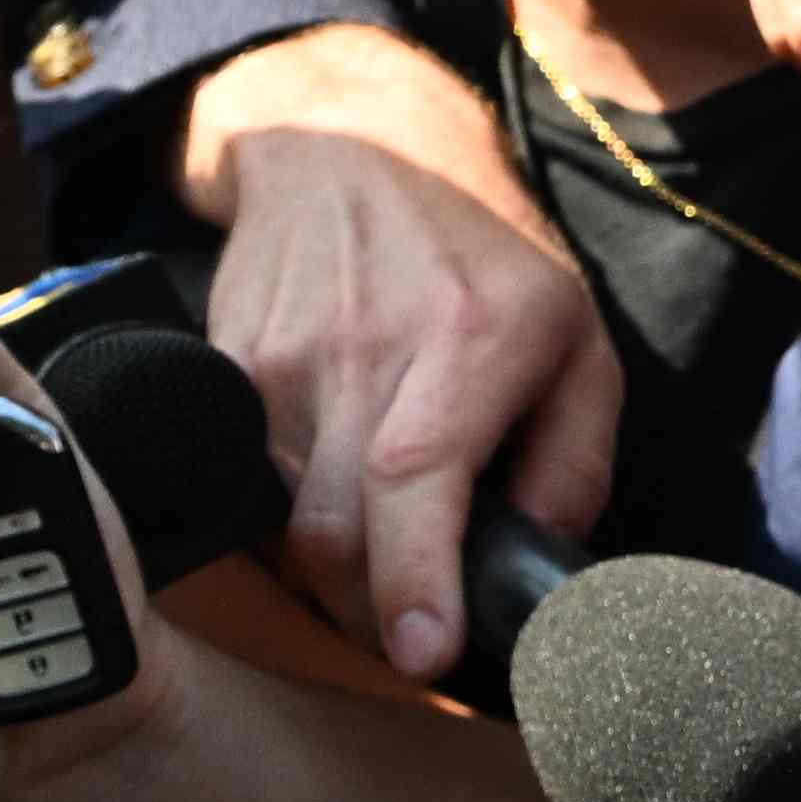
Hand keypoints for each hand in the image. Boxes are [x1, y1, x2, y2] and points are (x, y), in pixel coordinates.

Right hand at [183, 23, 622, 679]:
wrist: (350, 148)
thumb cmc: (481, 256)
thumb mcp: (577, 338)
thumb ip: (575, 458)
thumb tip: (540, 557)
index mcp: (467, 338)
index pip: (413, 478)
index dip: (413, 580)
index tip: (422, 653)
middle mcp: (362, 348)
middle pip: (334, 531)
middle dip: (373, 613)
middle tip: (418, 638)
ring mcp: (277, 358)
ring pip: (285, 522)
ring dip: (334, 577)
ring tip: (386, 577)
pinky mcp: (223, 365)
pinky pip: (251, 483)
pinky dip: (291, 523)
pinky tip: (336, 511)